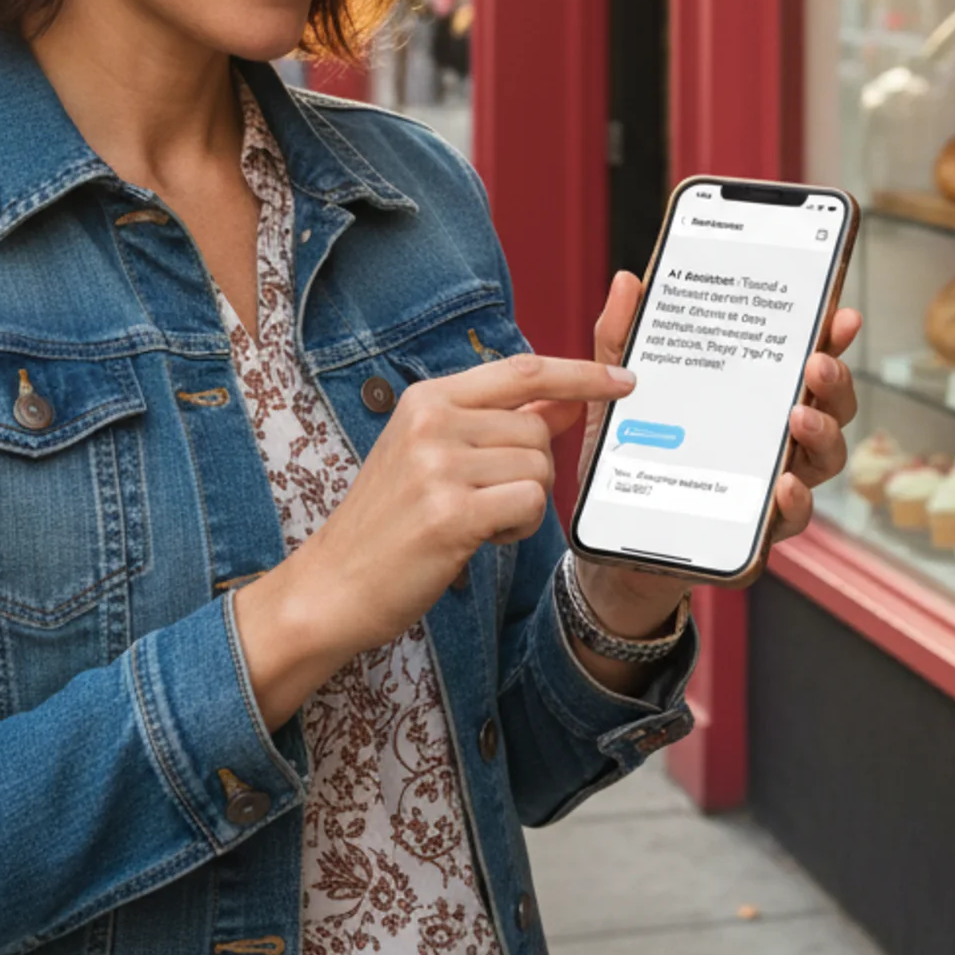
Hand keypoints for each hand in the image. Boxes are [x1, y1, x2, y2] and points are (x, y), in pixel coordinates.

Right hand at [235, 354, 633, 726]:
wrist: (332, 585)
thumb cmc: (390, 522)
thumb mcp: (435, 453)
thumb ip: (502, 421)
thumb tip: (570, 395)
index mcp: (429, 399)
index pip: (523, 369)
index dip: (580, 371)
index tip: (622, 379)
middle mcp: (433, 421)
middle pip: (538, 429)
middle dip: (535, 469)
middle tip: (490, 499)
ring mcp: (438, 465)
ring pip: (539, 468)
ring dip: (526, 503)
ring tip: (478, 521)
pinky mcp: (450, 512)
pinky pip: (531, 503)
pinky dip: (520, 526)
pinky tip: (482, 538)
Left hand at [572, 270, 863, 635]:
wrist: (614, 535)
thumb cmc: (632, 452)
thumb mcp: (618, 390)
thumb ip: (622, 337)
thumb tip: (629, 281)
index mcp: (756, 392)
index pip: (805, 357)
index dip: (831, 337)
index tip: (841, 315)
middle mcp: (777, 433)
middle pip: (831, 403)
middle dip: (834, 380)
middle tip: (816, 364)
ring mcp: (776, 477)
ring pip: (827, 456)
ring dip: (822, 432)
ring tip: (799, 418)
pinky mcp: (762, 526)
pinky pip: (796, 514)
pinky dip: (797, 498)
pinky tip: (784, 483)